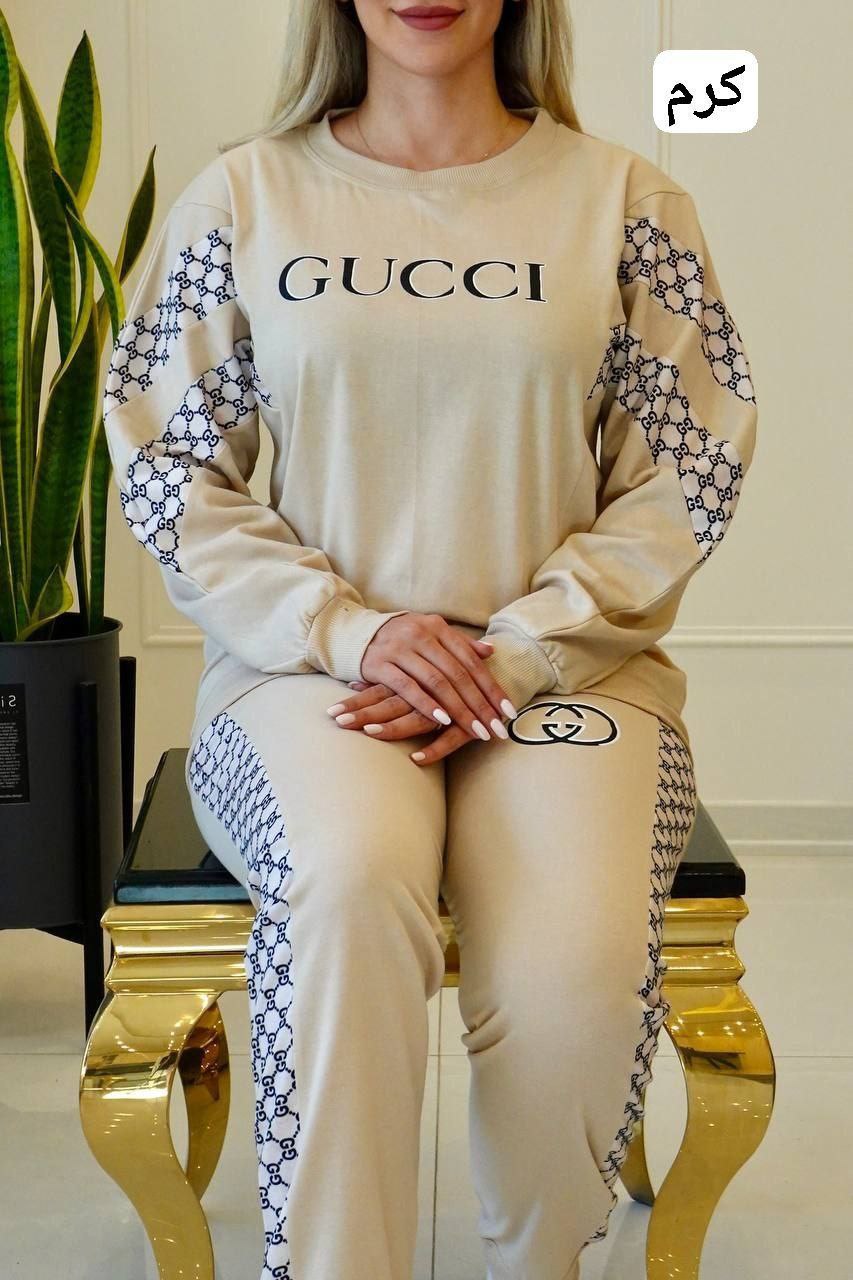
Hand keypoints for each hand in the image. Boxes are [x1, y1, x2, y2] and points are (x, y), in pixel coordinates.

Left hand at [332, 680, 499, 764]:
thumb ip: (388, 679)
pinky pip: (450, 739)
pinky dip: (434, 749)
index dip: (356, 701)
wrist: (501, 673)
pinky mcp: (468, 725)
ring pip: (416, 719)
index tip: (331, 711)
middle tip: (339, 723)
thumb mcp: (420, 674)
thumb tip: (353, 682)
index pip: (379, 690)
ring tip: (371, 733)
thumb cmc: (452, 675)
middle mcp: (427, 693)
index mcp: (414, 680)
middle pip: (390, 704)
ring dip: (393, 727)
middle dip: (364, 714)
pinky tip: (416, 759)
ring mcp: (447, 709)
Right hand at [358, 613, 516, 740]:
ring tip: (476, 730)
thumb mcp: (431, 634)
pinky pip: (408, 687)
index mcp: (438, 628)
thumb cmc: (400, 637)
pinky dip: (427, 705)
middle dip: (479, 704)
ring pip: (437, 682)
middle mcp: (422, 635)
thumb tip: (490, 651)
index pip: (471, 661)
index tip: (508, 712)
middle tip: (496, 729)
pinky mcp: (381, 664)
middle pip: (458, 674)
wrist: (356, 632)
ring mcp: (400, 649)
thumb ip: (460, 644)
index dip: (491, 687)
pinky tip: (443, 721)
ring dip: (459, 709)